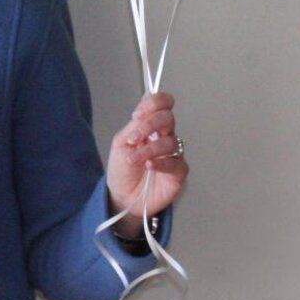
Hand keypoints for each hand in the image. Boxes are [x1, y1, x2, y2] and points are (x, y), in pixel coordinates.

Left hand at [106, 92, 188, 237]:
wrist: (122, 196)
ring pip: (170, 141)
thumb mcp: (121, 143)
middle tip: (135, 138)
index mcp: (150, 125)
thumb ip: (134, 128)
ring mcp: (172, 153)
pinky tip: (149, 165)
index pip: (161, 104)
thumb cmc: (122, 170)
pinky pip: (175, 162)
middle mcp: (163, 136)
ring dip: (149, 150)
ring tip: (134, 160)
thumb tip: (144, 114)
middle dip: (150, 125)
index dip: (154, 103)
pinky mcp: (178, 171)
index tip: (139, 113)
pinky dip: (161, 162)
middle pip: (168, 118)